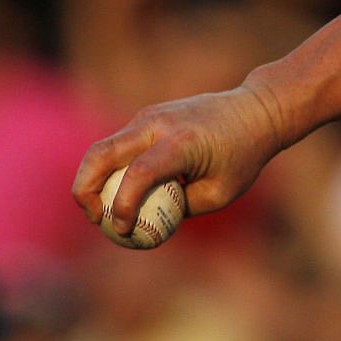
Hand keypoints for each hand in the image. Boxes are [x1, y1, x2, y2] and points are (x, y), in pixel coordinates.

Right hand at [72, 81, 287, 240]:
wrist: (255, 110)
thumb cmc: (243, 156)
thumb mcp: (221, 192)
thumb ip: (182, 208)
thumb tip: (146, 226)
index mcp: (181, 142)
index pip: (139, 173)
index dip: (122, 206)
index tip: (121, 230)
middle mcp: (158, 124)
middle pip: (100, 154)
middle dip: (85, 191)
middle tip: (95, 220)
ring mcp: (149, 116)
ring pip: (103, 148)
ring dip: (93, 181)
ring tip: (104, 212)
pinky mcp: (146, 117)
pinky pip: (118, 145)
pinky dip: (109, 170)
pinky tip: (120, 194)